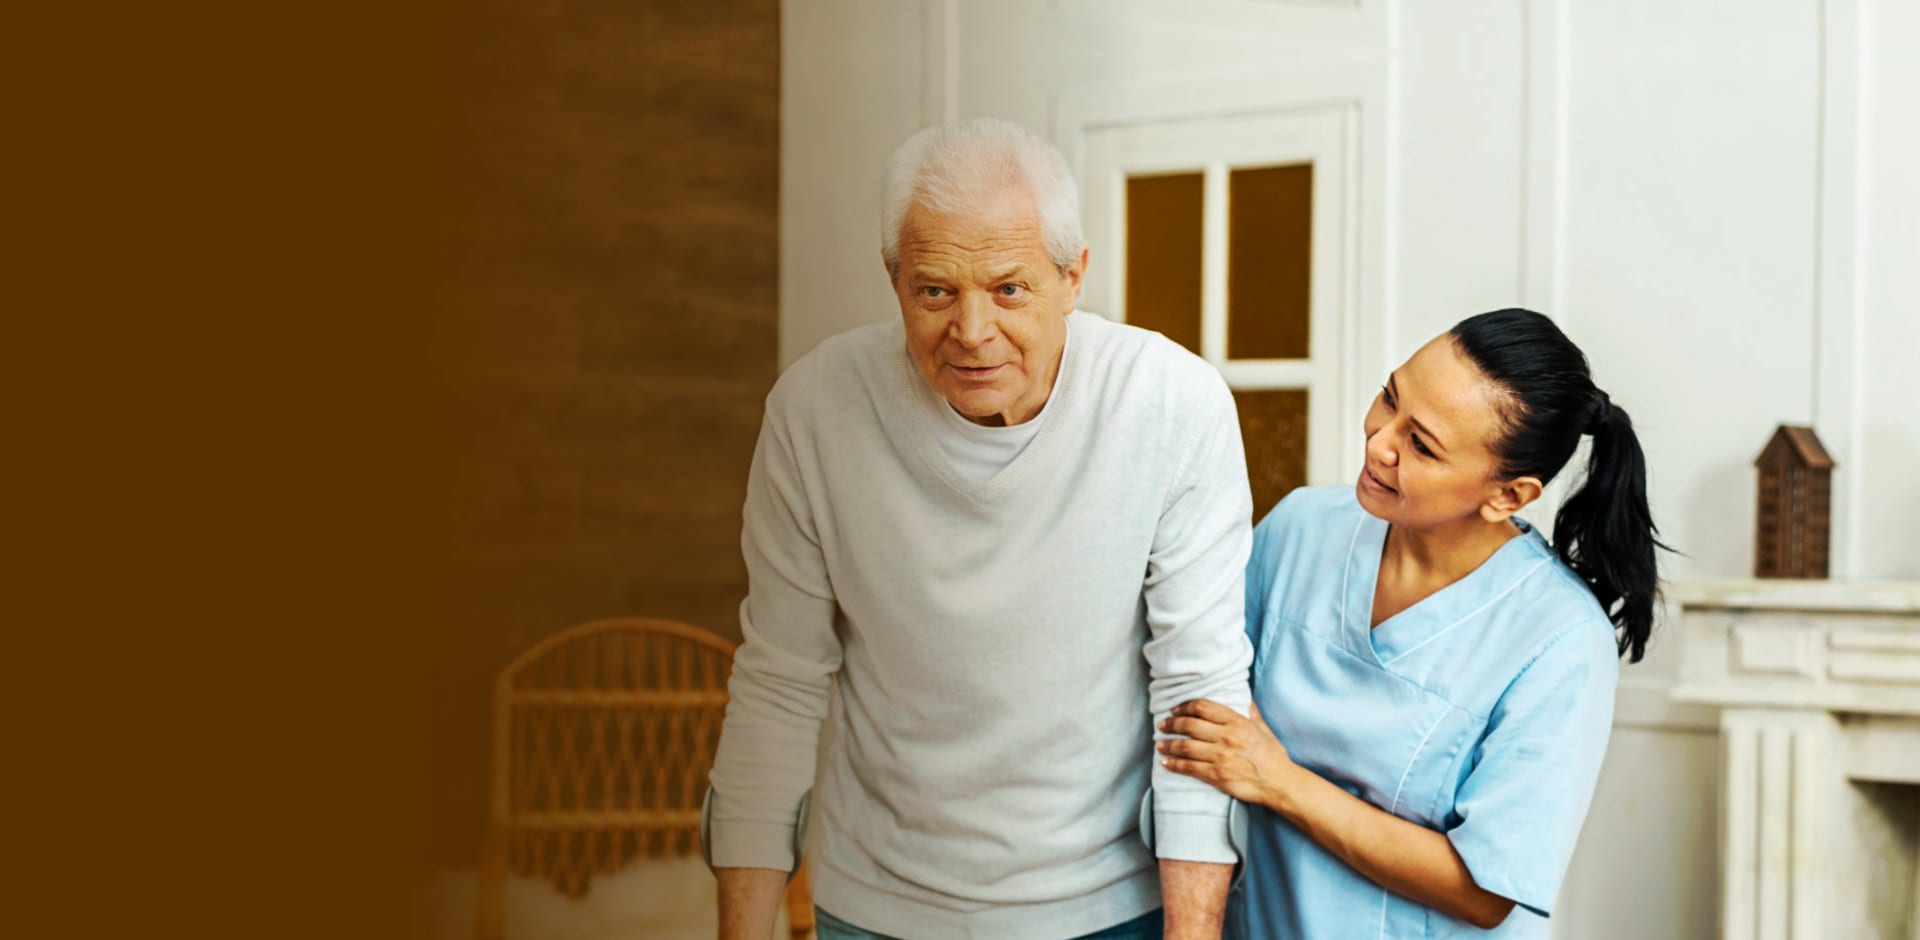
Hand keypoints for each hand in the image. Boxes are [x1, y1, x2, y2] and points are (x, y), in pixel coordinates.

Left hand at [1157, 700, 1295, 806]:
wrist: (1280, 784)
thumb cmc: (1273, 756)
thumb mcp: (1263, 728)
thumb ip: (1250, 712)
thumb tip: (1244, 697)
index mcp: (1237, 722)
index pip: (1203, 707)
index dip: (1185, 706)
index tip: (1176, 709)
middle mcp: (1226, 737)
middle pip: (1190, 725)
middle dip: (1172, 724)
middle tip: (1162, 725)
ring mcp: (1220, 757)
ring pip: (1185, 747)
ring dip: (1168, 745)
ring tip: (1159, 744)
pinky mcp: (1217, 775)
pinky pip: (1189, 768)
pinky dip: (1174, 765)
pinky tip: (1166, 763)